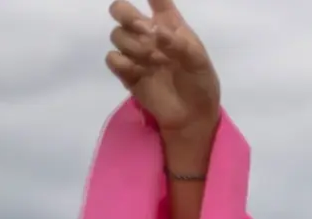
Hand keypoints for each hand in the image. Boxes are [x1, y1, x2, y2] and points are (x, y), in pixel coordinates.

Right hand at [105, 0, 219, 141]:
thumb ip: (179, 44)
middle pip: (122, 11)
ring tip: (153, 60)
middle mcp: (149, 34)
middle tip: (144, 29)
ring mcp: (136, 53)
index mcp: (170, 26)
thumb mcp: (198, 61)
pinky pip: (112, 58)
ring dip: (133, 44)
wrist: (192, 115)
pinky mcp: (126, 72)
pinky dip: (123, 62)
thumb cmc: (200, 83)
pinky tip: (139, 71)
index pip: (158, 1)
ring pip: (117, 34)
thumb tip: (157, 31)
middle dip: (125, 14)